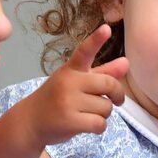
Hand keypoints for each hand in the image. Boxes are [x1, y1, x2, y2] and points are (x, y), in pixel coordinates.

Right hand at [18, 24, 128, 146]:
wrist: (30, 122)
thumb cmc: (57, 99)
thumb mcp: (76, 82)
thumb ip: (102, 73)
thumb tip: (126, 63)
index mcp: (70, 70)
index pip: (84, 52)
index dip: (96, 40)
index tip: (106, 29)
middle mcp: (68, 82)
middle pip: (108, 85)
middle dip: (117, 95)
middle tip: (116, 101)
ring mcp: (67, 101)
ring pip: (106, 107)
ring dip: (104, 114)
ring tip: (88, 114)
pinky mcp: (69, 121)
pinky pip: (100, 124)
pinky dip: (99, 127)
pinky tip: (88, 126)